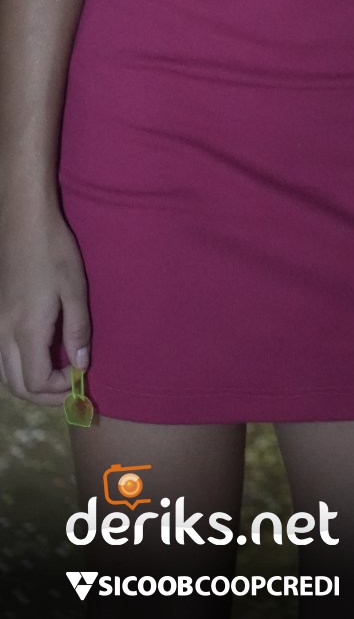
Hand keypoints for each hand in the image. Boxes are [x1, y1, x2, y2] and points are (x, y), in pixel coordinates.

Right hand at [0, 206, 90, 404]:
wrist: (23, 223)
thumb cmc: (54, 252)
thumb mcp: (75, 289)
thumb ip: (77, 330)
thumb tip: (81, 365)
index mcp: (26, 330)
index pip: (36, 381)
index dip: (59, 388)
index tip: (80, 376)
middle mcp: (4, 334)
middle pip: (16, 386)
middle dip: (43, 395)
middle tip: (69, 387)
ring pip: (4, 375)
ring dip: (28, 384)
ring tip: (55, 377)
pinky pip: (0, 358)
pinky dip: (16, 369)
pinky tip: (37, 357)